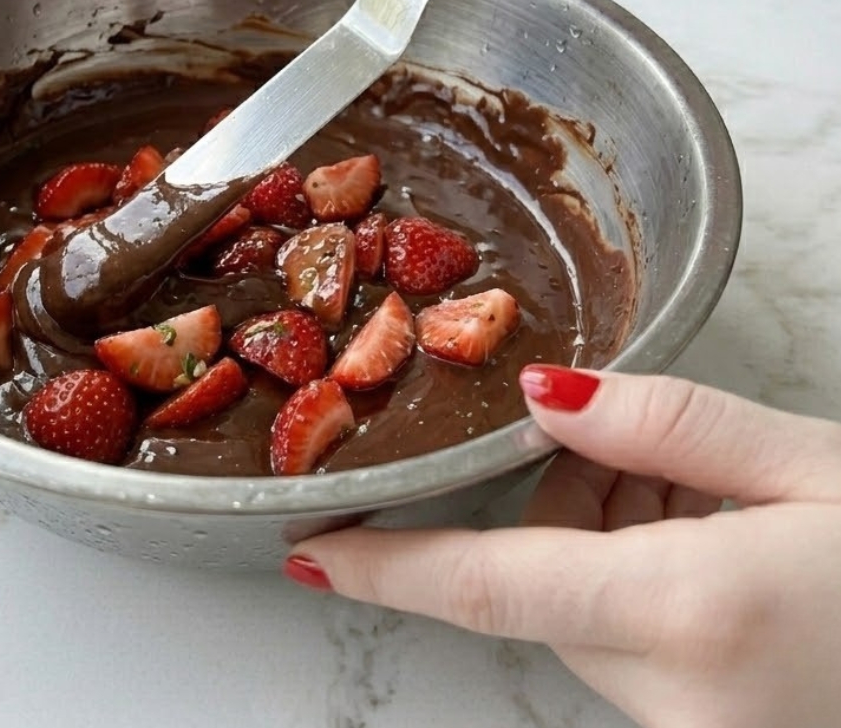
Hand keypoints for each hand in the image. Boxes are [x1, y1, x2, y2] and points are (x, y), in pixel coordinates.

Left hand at [285, 367, 840, 727]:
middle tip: (671, 463)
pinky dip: (653, 587)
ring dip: (621, 544)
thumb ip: (662, 428)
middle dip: (574, 509)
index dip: (385, 568)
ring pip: (588, 613)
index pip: (488, 587)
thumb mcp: (810, 467)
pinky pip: (635, 652)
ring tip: (731, 504)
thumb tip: (543, 399)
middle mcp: (676, 700)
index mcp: (689, 616)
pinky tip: (736, 550)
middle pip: (544, 582)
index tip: (306, 554)